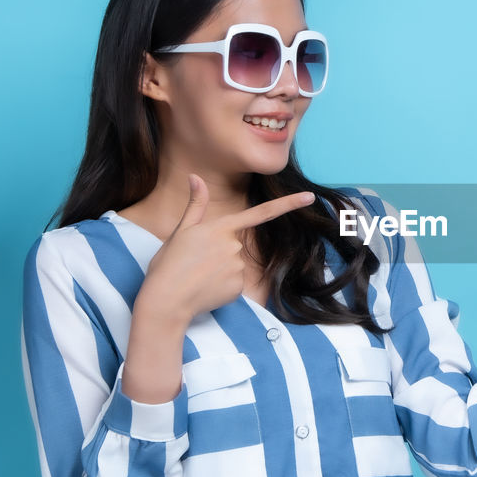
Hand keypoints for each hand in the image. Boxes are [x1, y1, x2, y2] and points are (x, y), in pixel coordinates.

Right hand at [140, 174, 316, 319]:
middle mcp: (234, 245)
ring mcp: (238, 267)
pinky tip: (206, 289)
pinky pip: (234, 283)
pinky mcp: (239, 287)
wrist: (166, 300)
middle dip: (217, 253)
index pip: (261, 213)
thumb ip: (195, 205)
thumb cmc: (169, 264)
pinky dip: (222, 286)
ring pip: (234, 265)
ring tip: (197, 276)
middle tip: (194, 263)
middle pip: (235, 245)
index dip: (288, 204)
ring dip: (218, 270)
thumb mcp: (181, 231)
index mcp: (221, 228)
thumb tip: (194, 176)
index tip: (309, 197)